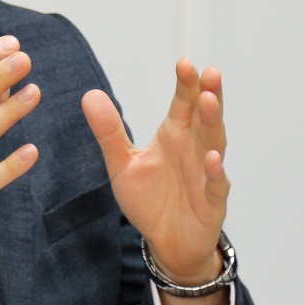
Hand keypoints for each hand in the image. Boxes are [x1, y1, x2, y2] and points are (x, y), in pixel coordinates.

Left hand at [81, 58, 228, 285]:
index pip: (183, 104)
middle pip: (204, 117)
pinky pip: (215, 184)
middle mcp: (194, 149)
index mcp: (174, 135)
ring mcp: (206, 174)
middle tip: (209, 72)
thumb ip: (109, 132)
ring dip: (213, 123)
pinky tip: (212, 158)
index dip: (185, 84)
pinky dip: (215, 171)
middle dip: (207, 95)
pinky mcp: (211, 201)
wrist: (166, 242)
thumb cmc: (150, 199)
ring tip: (210, 101)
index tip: (184, 63)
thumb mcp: (122, 164)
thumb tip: (89, 94)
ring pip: (214, 143)